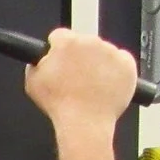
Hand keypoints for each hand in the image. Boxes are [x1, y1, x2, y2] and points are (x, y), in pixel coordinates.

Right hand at [22, 28, 136, 133]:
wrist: (84, 123)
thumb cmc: (61, 106)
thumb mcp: (33, 82)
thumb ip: (35, 64)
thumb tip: (41, 60)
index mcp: (66, 42)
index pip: (60, 36)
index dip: (58, 49)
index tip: (61, 60)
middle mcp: (90, 42)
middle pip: (84, 42)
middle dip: (80, 56)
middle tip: (77, 77)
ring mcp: (111, 52)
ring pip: (103, 51)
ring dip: (98, 63)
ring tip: (91, 85)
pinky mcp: (127, 64)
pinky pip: (122, 60)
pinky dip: (116, 70)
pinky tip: (106, 84)